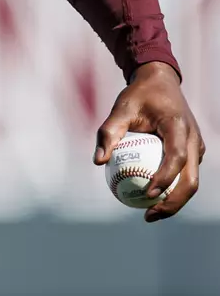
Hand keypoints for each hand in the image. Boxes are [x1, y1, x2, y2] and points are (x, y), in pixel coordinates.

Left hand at [95, 61, 205, 221]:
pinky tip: (149, 197)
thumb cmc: (138, 95)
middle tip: (148, 214)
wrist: (161, 81)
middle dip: (173, 202)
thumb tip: (97, 162)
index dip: (165, 178)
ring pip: (191, 181)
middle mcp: (193, 139)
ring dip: (173, 201)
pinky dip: (171, 189)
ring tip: (148, 213)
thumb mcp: (120, 108)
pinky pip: (185, 174)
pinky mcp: (194, 152)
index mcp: (178, 126)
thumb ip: (108, 133)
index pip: (176, 157)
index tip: (147, 194)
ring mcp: (197, 147)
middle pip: (191, 179)